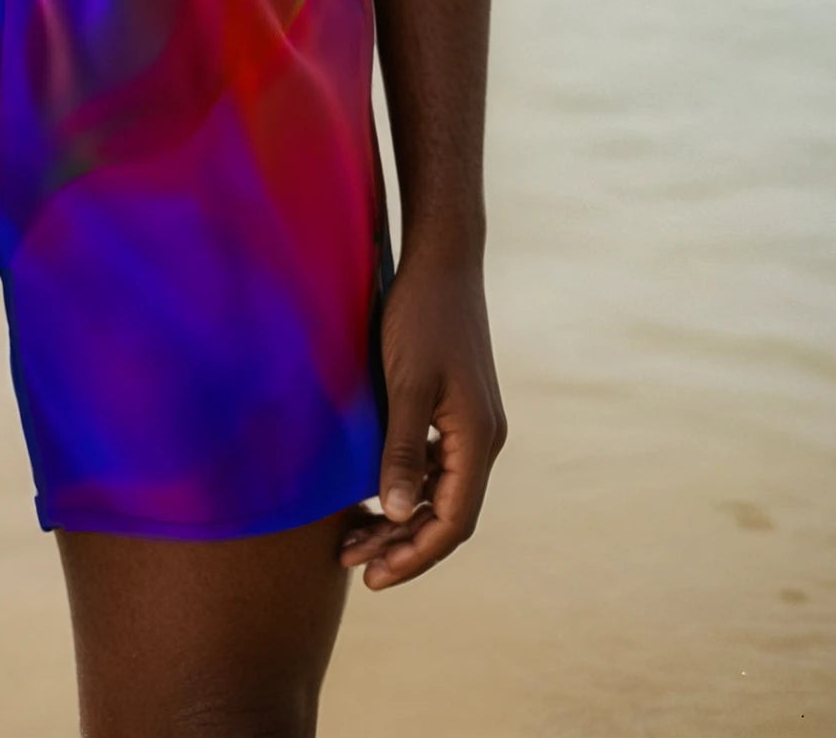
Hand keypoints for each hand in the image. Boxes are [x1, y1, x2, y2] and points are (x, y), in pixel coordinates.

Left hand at [339, 247, 506, 590]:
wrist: (443, 259)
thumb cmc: (421, 316)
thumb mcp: (406, 382)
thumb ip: (403, 448)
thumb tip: (398, 513)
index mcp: (477, 439)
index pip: (451, 522)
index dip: (413, 556)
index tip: (372, 577)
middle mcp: (482, 438)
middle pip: (447, 514)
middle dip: (402, 545)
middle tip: (353, 563)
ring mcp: (472, 423)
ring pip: (441, 491)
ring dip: (402, 519)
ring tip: (355, 537)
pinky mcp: (457, 407)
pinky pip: (437, 465)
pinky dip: (408, 486)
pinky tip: (375, 492)